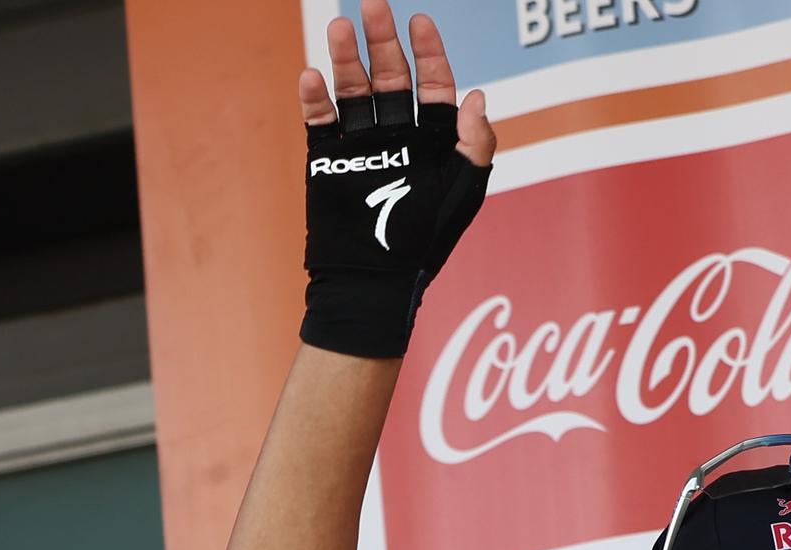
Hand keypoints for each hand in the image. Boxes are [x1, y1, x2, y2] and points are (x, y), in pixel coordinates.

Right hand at [295, 1, 497, 358]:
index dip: (429, 53)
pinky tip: (312, 75)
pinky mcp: (328, 161)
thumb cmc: (425, 243)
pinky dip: (315, 98)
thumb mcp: (463, 193)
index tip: (420, 21)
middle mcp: (398, 138)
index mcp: (435, 143)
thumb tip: (478, 96)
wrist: (375, 280)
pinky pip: (320, 121)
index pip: (435, 87)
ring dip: (344, 58)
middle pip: (391, 78)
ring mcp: (362, 146)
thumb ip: (476, 145)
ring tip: (337, 27)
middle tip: (371, 4)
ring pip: (353, 90)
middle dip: (382, 41)